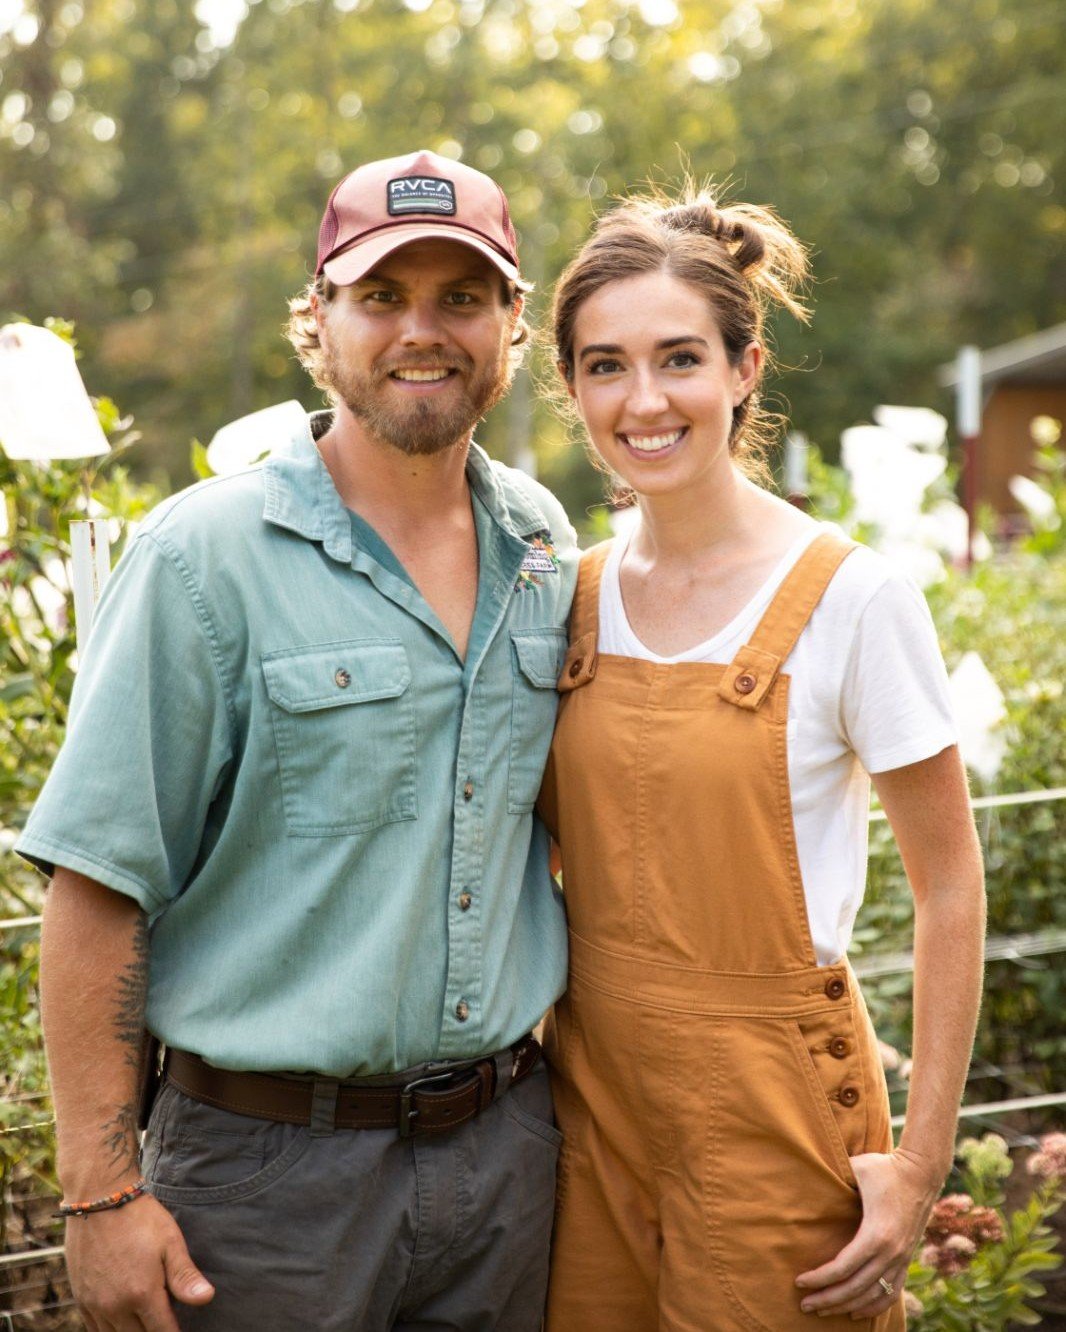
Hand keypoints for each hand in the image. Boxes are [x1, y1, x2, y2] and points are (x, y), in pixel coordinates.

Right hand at [65, 1194, 213, 1331]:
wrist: (98, 1199)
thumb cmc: (139, 1217)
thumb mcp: (169, 1241)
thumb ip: (185, 1276)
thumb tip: (207, 1299)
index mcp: (142, 1293)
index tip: (182, 1328)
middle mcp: (115, 1306)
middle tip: (166, 1320)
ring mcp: (95, 1304)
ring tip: (147, 1321)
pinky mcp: (81, 1298)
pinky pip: (94, 1330)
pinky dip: (110, 1330)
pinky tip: (123, 1321)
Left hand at [794, 1149, 940, 1318]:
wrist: (922, 1171)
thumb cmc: (884, 1167)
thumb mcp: (856, 1168)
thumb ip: (832, 1177)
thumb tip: (805, 1177)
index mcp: (876, 1234)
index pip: (842, 1268)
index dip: (819, 1279)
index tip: (799, 1282)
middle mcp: (890, 1253)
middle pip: (854, 1288)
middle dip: (828, 1299)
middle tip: (805, 1305)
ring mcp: (901, 1258)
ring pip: (872, 1295)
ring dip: (847, 1306)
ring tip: (824, 1311)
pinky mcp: (906, 1259)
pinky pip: (891, 1292)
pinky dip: (873, 1306)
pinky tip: (856, 1313)